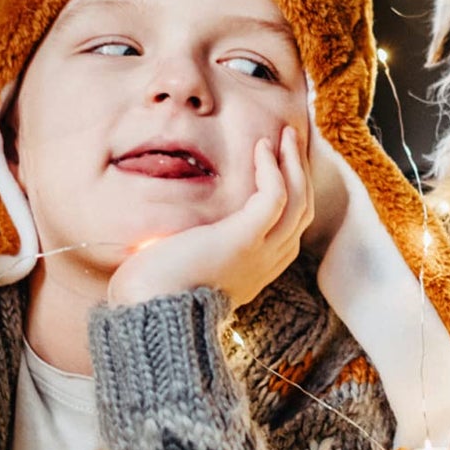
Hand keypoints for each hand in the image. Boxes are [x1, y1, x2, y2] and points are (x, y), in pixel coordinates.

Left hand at [107, 124, 313, 310]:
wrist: (147, 314)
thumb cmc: (151, 294)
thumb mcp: (179, 268)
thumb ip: (186, 248)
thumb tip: (162, 231)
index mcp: (253, 273)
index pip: (290, 231)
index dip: (291, 194)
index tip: (277, 166)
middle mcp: (266, 264)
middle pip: (302, 213)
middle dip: (300, 174)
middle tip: (288, 141)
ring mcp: (260, 253)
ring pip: (299, 202)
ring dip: (293, 164)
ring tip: (283, 135)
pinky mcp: (245, 238)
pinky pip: (275, 196)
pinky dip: (272, 168)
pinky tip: (260, 148)